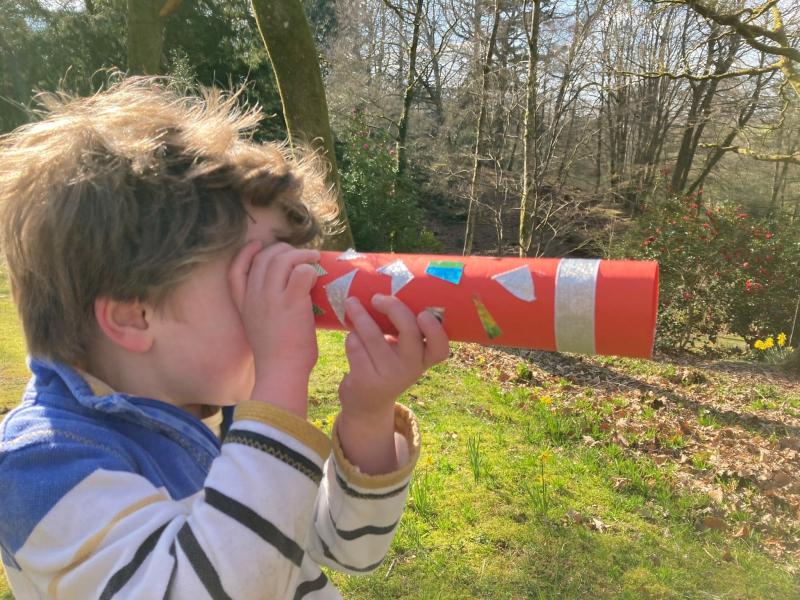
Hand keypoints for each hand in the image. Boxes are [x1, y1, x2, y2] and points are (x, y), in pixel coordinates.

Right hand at [228, 241, 320, 415]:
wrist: (281, 372)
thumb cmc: (278, 357)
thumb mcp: (261, 329)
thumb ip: (269, 310)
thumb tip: (293, 297)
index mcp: (244, 304)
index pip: (235, 270)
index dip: (246, 253)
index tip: (258, 245)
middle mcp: (254, 296)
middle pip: (263, 258)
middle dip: (282, 249)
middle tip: (299, 254)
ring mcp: (271, 297)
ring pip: (282, 259)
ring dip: (300, 254)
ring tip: (313, 258)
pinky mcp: (291, 301)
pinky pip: (301, 271)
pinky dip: (310, 268)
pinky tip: (317, 273)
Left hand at [336, 294, 448, 472]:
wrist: (367, 403)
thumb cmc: (387, 364)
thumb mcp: (403, 353)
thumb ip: (404, 329)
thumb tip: (387, 287)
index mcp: (425, 358)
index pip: (440, 347)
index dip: (434, 330)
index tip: (423, 314)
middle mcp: (411, 368)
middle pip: (409, 332)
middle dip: (393, 308)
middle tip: (376, 297)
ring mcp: (388, 376)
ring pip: (373, 335)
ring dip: (360, 315)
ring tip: (351, 302)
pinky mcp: (365, 380)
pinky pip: (355, 346)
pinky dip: (351, 335)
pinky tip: (352, 335)